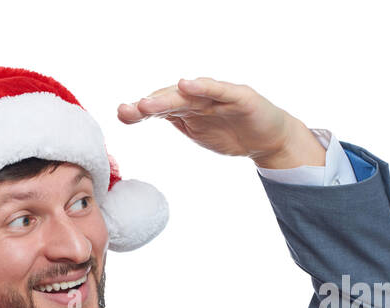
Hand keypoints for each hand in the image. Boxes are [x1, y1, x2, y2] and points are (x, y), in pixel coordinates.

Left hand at [117, 77, 324, 168]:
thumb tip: (143, 115)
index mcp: (188, 108)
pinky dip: (203, 87)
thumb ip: (176, 121)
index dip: (140, 111)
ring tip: (147, 103)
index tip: (122, 114)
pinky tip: (187, 85)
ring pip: (190, 96)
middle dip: (148, 105)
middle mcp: (200, 98)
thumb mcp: (198, 132)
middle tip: (127, 110)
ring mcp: (219, 96)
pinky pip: (219, 91)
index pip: (160, 107)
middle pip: (170, 99)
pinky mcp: (239, 97)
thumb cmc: (231, 133)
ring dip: (167, 98)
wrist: (268, 139)